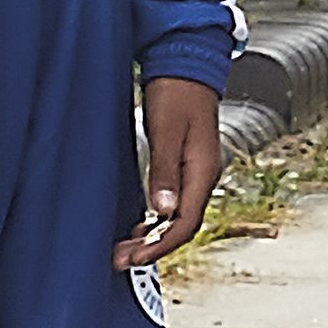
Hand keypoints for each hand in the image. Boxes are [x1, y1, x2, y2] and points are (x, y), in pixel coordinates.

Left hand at [117, 73, 224, 268]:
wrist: (186, 67)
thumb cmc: (176, 93)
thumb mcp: (167, 132)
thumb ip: (165, 171)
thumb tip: (163, 210)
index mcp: (203, 170)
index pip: (186, 222)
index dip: (161, 245)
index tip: (136, 258)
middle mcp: (203, 175)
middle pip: (183, 225)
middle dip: (154, 246)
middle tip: (123, 260)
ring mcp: (196, 172)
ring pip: (179, 216)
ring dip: (154, 235)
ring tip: (127, 248)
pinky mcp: (186, 166)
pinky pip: (176, 203)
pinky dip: (157, 219)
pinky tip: (141, 224)